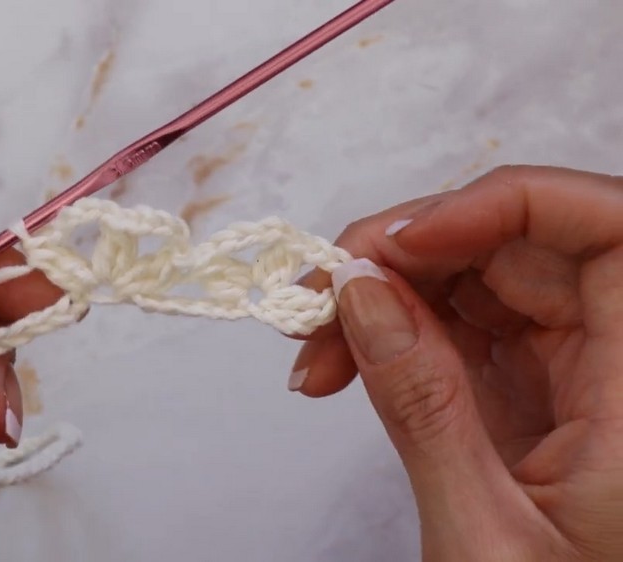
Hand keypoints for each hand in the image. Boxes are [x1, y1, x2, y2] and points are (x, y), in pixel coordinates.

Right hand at [291, 166, 622, 559]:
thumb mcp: (484, 538)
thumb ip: (423, 408)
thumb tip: (361, 293)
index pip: (609, 229)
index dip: (504, 205)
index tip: (400, 244)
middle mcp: (622, 363)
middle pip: (523, 244)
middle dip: (409, 256)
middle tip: (321, 300)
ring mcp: (575, 373)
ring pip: (481, 279)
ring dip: (388, 296)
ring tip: (316, 353)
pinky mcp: (531, 391)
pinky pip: (462, 327)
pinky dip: (395, 335)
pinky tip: (343, 365)